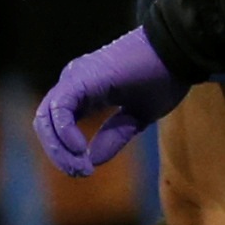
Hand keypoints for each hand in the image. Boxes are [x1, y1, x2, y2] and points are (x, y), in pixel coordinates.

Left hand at [34, 27, 190, 176]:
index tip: (85, 171)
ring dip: (59, 148)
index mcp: (84, 91)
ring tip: (81, 167)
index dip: (65, 152)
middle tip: (80, 173)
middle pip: (46, 124)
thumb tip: (92, 161)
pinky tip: (80, 149)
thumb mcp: (137, 116)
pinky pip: (59, 108)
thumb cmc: (163, 78)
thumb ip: (114, 135)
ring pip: (46, 118)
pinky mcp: (79, 78)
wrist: (178, 51)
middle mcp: (73, 83)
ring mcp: (73, 79)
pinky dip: (64, 132)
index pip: (58, 126)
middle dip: (58, 154)